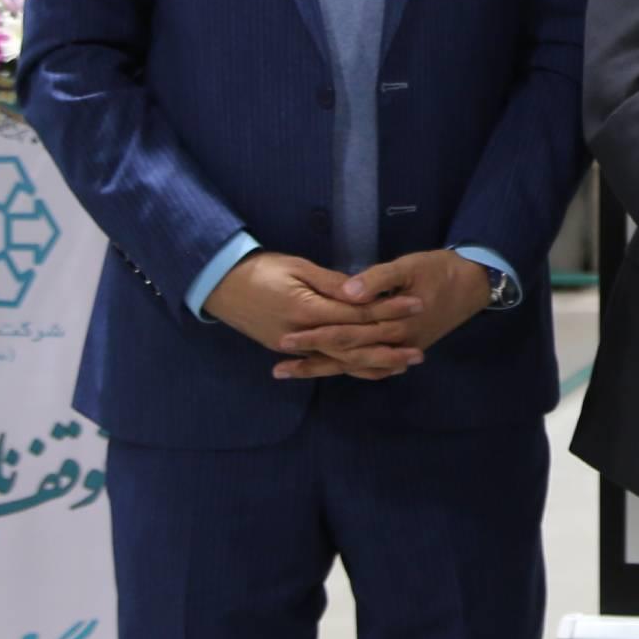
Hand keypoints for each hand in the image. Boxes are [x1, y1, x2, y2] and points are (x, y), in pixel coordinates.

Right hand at [205, 249, 425, 378]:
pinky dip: (347, 367)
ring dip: (372, 364)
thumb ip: (331, 283)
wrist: (219, 285)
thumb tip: (362, 291)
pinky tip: (367, 371)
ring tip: (401, 367)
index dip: (388, 310)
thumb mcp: (298, 267)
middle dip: (387, 348)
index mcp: (309, 310)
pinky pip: (324, 362)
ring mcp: (295, 345)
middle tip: (419, 353)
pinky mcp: (288, 349)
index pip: (358, 313)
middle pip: (353, 345)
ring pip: (340, 359)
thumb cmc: (260, 269)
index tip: (416, 305)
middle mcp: (305, 334)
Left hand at [268, 250, 487, 382]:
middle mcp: (395, 343)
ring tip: (294, 373)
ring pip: (357, 365)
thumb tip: (345, 294)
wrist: (475, 283)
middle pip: (346, 355)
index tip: (286, 339)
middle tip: (278, 365)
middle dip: (312, 360)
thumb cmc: (440, 269)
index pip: (345, 334)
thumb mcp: (409, 266)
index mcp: (392, 323)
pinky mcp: (406, 347)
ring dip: (325, 369)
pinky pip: (375, 366)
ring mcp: (401, 348)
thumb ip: (376, 280)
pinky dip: (353, 370)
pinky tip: (334, 371)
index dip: (314, 337)